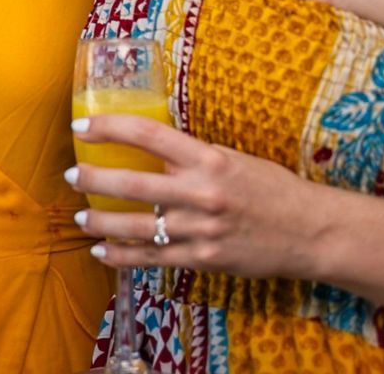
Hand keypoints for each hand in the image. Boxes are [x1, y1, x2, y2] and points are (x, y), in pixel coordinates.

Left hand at [68, 114, 326, 277]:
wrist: (311, 231)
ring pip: (137, 226)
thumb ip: (191, 155)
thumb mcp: (232, 158)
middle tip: (71, 175)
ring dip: (101, 221)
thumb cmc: (271, 189)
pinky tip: (102, 251)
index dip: (109, 127)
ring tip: (81, 217)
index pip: (147, 134)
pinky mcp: (204, 259)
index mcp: (208, 159)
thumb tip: (148, 146)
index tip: (82, 124)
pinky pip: (153, 258)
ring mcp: (201, 229)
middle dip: (94, 179)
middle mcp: (201, 192)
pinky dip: (122, 255)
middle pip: (133, 183)